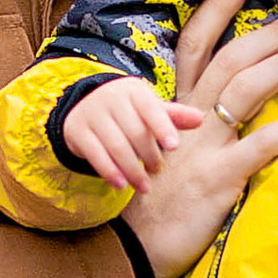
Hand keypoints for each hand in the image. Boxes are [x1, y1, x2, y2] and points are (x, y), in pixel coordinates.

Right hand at [63, 74, 198, 193]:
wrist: (86, 106)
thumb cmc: (129, 111)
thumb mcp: (150, 109)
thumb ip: (174, 116)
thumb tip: (200, 119)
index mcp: (133, 90)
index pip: (150, 108)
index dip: (162, 127)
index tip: (174, 147)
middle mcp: (110, 98)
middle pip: (134, 131)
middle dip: (149, 154)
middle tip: (158, 170)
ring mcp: (91, 114)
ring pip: (115, 145)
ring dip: (132, 169)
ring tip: (144, 186)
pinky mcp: (76, 131)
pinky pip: (95, 154)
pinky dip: (110, 172)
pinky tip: (122, 185)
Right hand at [124, 0, 277, 277]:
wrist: (129, 249)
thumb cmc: (148, 206)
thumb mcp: (162, 156)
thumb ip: (188, 130)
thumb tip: (221, 113)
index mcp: (172, 109)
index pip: (193, 46)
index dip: (216, 10)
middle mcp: (186, 119)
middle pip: (230, 59)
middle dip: (269, 34)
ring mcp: (203, 146)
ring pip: (247, 89)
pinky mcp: (220, 177)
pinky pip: (265, 143)